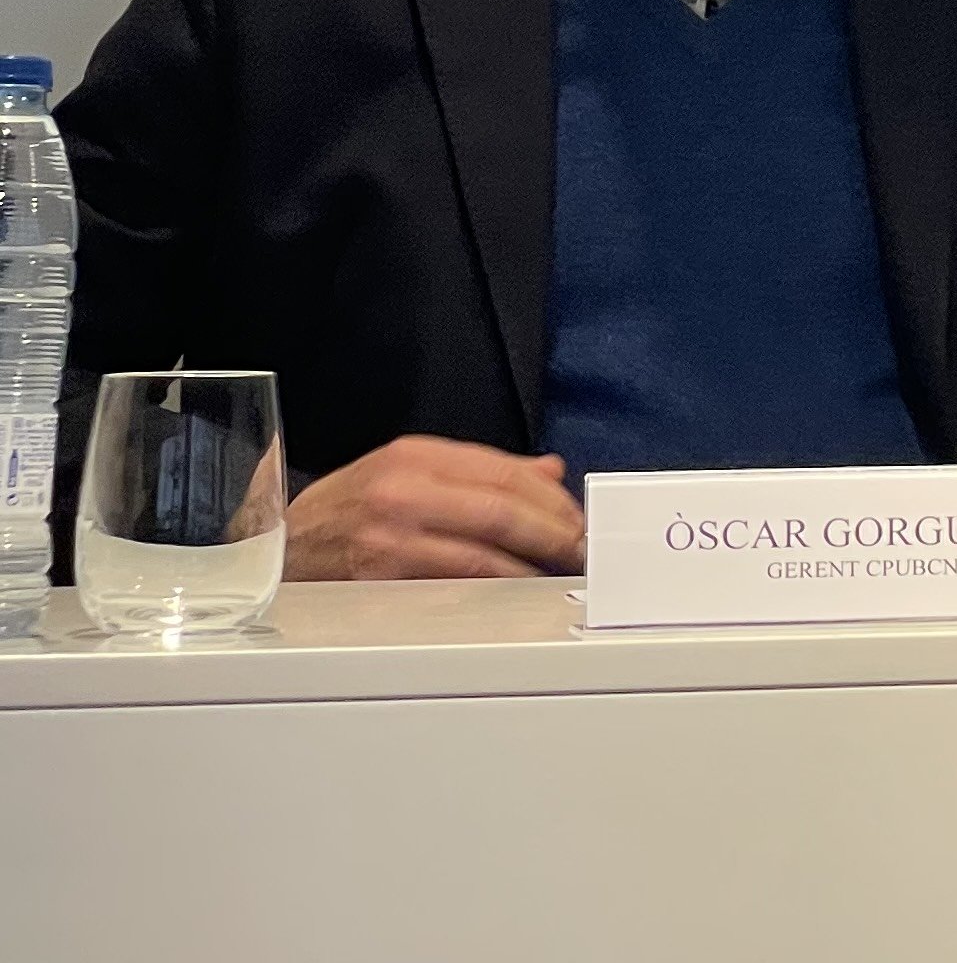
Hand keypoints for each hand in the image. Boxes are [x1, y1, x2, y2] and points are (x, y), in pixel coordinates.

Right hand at [284, 438, 585, 579]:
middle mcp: (404, 490)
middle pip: (504, 511)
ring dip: (533, 569)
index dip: (554, 500)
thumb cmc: (343, 514)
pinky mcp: (378, 583)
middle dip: (556, 535)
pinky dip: (492, 595)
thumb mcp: (405, 472)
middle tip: (584, 553)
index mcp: (415, 456)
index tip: (581, 519)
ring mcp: (389, 537)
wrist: (271, 552)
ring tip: (560, 578)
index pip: (506, 473)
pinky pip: (452, 590)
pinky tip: (514, 599)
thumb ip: (478, 472)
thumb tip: (549, 471)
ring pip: (485, 554)